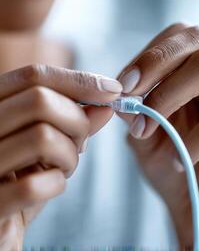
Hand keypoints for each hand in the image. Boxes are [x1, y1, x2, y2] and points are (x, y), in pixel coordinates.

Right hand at [0, 64, 121, 250]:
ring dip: (69, 155)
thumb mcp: (47, 143)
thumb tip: (107, 100)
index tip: (112, 90)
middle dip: (77, 121)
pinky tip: (50, 187)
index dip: (77, 80)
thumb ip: (72, 119)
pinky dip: (55, 185)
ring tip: (64, 166)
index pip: (33, 76)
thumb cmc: (21, 177)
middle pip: (40, 101)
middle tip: (82, 142)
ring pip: (43, 137)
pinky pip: (33, 185)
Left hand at [118, 23, 198, 248]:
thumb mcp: (146, 136)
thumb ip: (134, 113)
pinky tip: (179, 161)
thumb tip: (122, 96)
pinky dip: (189, 142)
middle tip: (128, 92)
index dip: (149, 54)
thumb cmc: (172, 165)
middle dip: (154, 62)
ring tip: (146, 128)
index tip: (123, 84)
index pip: (181, 35)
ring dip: (166, 95)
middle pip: (198, 38)